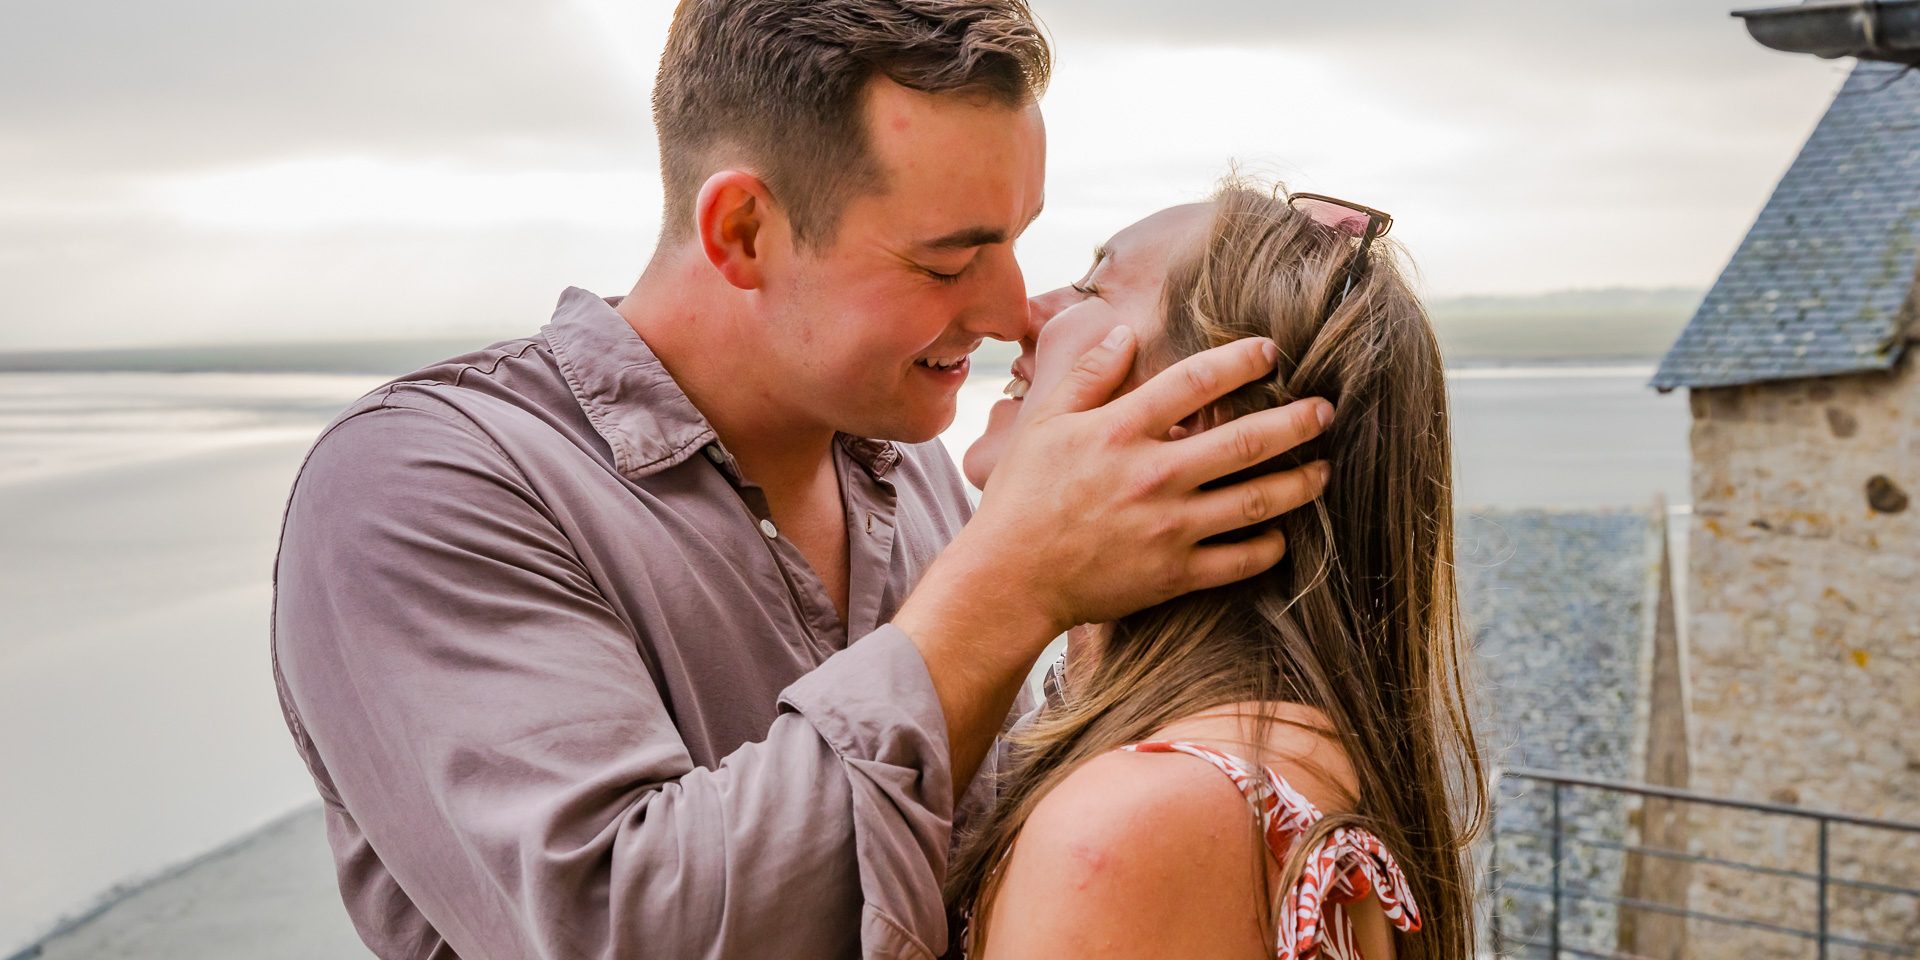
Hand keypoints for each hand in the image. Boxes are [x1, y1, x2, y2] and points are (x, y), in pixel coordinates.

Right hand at [962, 325, 1332, 642]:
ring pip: (1255, 501)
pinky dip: (1269, 547)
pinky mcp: (1174, 575)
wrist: (1009, 579)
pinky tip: (1283, 534)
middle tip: (1326, 410)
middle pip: (1244, 440)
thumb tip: (1125, 332)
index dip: (1240, 361)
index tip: (1272, 351)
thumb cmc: (1022, 498)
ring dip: (1299, 483)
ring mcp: (1168, 528)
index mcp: (1119, 431)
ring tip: (1324, 470)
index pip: (1195, 382)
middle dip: (1295, 422)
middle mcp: (1152, 475)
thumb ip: (1088, 375)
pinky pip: (1239, 560)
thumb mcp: (1044, 424)